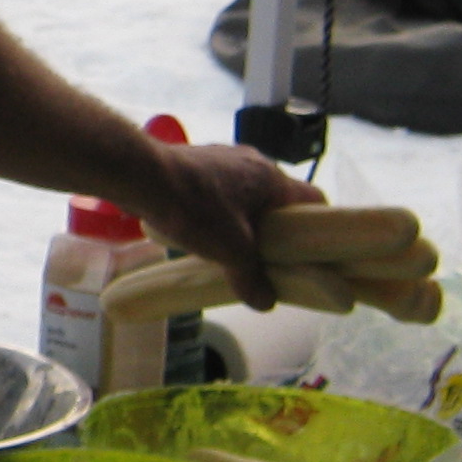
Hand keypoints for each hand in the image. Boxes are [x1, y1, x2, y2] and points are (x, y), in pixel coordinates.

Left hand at [141, 141, 327, 309]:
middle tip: (270, 259)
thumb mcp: (230, 252)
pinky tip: (205, 231)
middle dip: (278, 229)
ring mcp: (225, 158)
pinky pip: (222, 190)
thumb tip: (265, 303)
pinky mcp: (199, 162)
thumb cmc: (195, 210)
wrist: (143, 176)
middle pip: (279, 200)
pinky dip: (221, 211)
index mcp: (272, 178)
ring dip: (247, 221)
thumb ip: (252, 279)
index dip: (318, 227)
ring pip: (249, 195)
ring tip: (234, 249)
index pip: (314, 200)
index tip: (311, 254)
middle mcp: (254, 161)